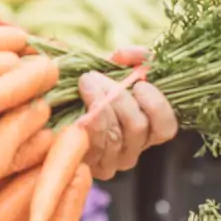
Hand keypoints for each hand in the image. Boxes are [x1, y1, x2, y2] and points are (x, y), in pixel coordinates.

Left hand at [76, 47, 178, 176]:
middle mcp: (133, 150)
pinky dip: (87, 121)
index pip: (166, 127)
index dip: (157, 105)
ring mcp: (112, 162)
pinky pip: (94, 144)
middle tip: (96, 76)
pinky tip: (79, 104)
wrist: (55, 114)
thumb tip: (130, 54)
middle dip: (118, 97)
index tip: (140, 85)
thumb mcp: (114, 71)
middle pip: (137, 127)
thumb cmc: (90, 90)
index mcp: (146, 130)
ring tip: (85, 82)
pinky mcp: (91, 166)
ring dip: (99, 104)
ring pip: (115, 135)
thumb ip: (131, 59)